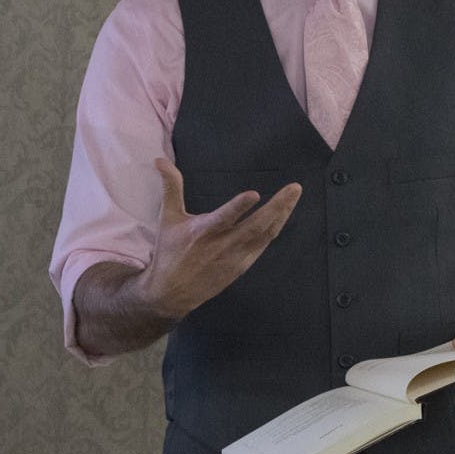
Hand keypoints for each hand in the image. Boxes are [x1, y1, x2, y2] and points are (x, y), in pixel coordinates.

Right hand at [138, 158, 301, 320]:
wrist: (172, 293)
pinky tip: (284, 213)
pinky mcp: (243, 266)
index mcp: (203, 231)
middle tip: (295, 188)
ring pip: (265, 235)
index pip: (224, 218)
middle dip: (278, 206)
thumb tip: (160, 160)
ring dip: (282, 214)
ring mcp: (236, 257)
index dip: (238, 207)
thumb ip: (171, 187)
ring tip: (294, 195)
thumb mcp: (167, 218)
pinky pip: (264, 243)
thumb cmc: (169, 251)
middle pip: (256, 226)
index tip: (254, 194)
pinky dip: (275, 227)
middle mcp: (223, 245)